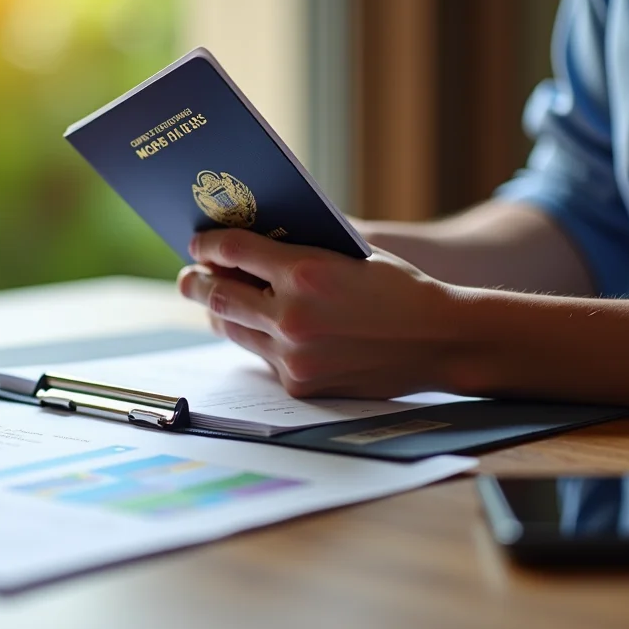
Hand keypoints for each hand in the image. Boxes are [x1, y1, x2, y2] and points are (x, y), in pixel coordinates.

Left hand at [177, 230, 466, 398]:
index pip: (233, 252)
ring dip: (218, 312)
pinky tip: (256, 328)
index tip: (198, 243)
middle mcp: (292, 316)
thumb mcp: (348, 253)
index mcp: (304, 272)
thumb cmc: (396, 286)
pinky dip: (257, 340)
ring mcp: (293, 355)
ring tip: (212, 300)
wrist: (440, 339)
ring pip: (233, 330)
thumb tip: (243, 249)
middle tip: (187, 277)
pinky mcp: (299, 384)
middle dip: (196, 283)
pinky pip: (262, 358)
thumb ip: (297, 252)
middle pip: (219, 295)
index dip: (208, 245)